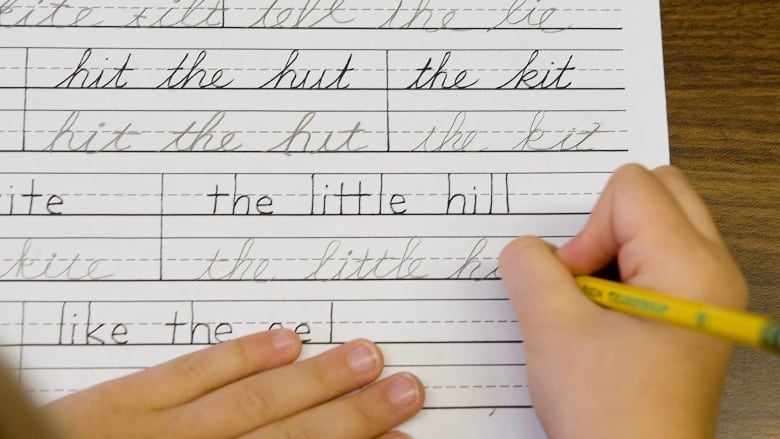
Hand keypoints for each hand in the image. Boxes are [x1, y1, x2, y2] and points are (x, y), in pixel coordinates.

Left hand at [44, 331, 423, 438]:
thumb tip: (297, 438)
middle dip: (355, 416)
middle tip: (404, 391)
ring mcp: (154, 434)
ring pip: (249, 404)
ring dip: (313, 381)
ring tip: (363, 357)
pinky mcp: (118, 405)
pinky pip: (187, 375)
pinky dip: (239, 356)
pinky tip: (282, 341)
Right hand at [499, 164, 746, 438]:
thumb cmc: (612, 415)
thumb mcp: (552, 330)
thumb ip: (528, 268)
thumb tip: (524, 249)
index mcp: (689, 266)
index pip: (631, 187)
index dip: (586, 231)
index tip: (576, 287)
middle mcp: (712, 271)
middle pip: (657, 191)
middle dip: (606, 227)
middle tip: (586, 282)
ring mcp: (708, 292)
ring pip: (657, 224)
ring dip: (612, 253)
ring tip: (595, 309)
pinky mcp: (694, 311)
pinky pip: (658, 260)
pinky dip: (623, 275)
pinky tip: (605, 322)